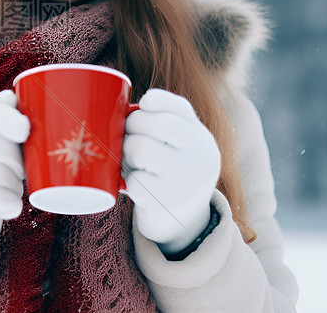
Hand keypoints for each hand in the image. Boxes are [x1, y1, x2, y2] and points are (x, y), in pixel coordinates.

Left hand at [122, 88, 220, 253]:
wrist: (184, 225)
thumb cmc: (172, 174)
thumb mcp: (181, 149)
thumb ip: (166, 122)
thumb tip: (124, 105)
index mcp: (202, 139)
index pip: (180, 109)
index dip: (159, 101)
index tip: (143, 103)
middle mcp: (200, 157)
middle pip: (154, 124)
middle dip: (130, 126)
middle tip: (125, 138)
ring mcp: (185, 180)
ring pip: (140, 148)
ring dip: (125, 154)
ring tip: (130, 163)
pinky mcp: (165, 202)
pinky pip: (134, 179)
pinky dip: (127, 181)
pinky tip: (134, 186)